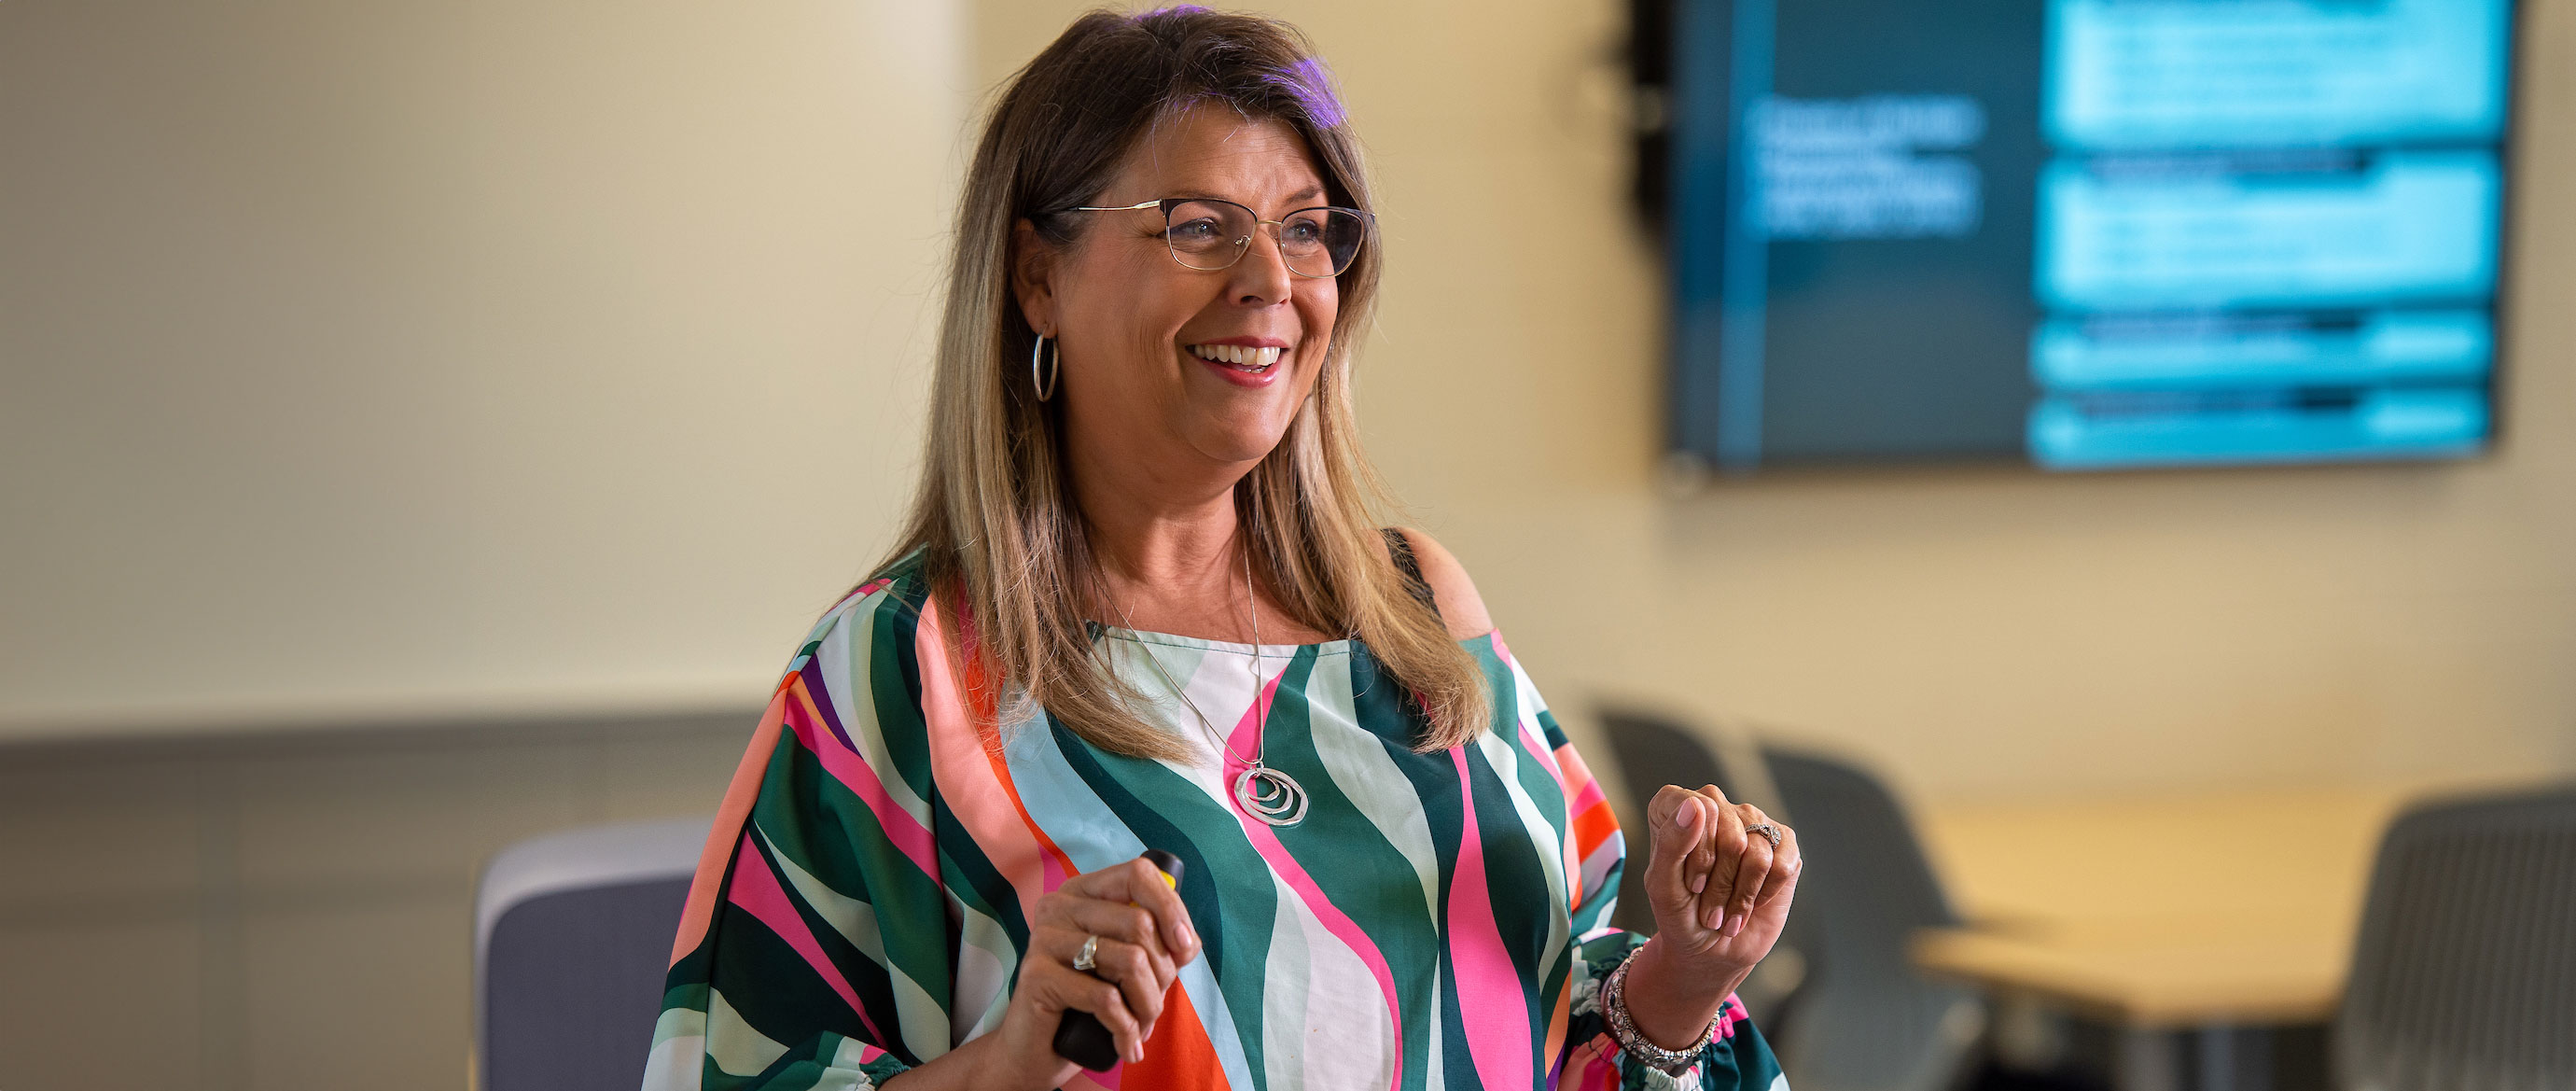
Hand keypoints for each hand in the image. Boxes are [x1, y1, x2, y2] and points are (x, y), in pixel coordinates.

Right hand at [968, 855, 1201, 1090]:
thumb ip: (1159, 944)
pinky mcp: (1036, 974)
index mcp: (1084, 893)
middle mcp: (1060, 906)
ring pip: (1129, 961)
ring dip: (1148, 1006)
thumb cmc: (1089, 1007)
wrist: (1037, 1052)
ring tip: (1141, 1028)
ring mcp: (1044, 937)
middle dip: (1162, 975)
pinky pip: (1104, 997)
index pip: (1138, 874)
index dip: (1171, 908)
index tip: (1184, 949)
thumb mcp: (1129, 969)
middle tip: (1153, 1007)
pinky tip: (1126, 1045)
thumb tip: (1187, 941)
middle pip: (1139, 923)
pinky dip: (1126, 1027)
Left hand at [1639, 784, 1799, 995]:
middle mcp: (1716, 805)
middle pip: (1731, 836)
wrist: (1711, 948)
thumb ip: (1672, 843)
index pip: (1695, 808)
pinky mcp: (1783, 843)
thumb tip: (1698, 803)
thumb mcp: (1663, 888)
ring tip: (1727, 913)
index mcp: (1676, 807)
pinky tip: (1752, 902)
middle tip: (1709, 909)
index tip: (1692, 885)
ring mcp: (1752, 821)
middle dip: (1720, 884)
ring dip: (1741, 896)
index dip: (1698, 855)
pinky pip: (1782, 865)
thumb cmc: (1680, 915)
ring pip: (1757, 853)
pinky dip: (1764, 894)